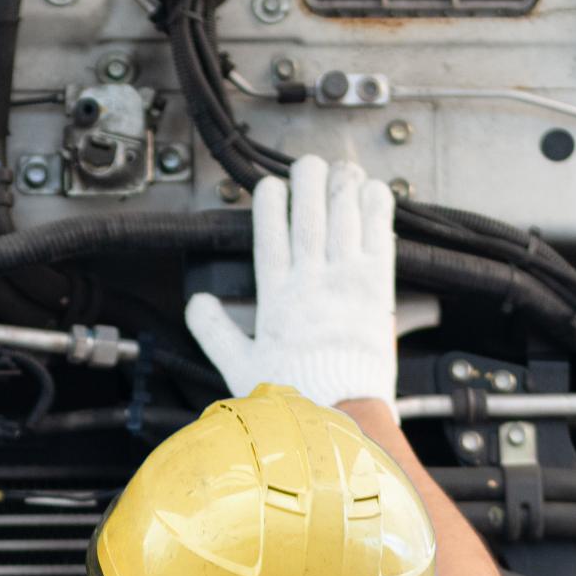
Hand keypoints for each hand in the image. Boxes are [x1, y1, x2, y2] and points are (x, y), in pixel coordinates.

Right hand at [185, 154, 398, 409]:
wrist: (345, 411)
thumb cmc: (296, 394)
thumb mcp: (241, 365)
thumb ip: (215, 331)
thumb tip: (196, 304)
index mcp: (277, 296)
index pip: (270, 234)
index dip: (270, 204)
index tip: (270, 185)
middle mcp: (313, 280)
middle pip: (310, 214)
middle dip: (308, 181)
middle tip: (308, 164)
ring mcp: (348, 280)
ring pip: (344, 216)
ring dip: (342, 185)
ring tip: (339, 168)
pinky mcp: (379, 287)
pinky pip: (379, 234)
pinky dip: (376, 207)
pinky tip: (373, 189)